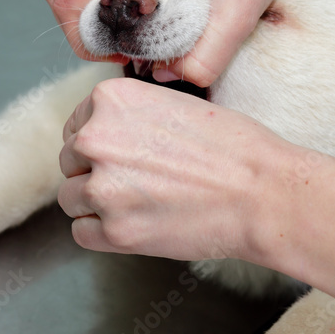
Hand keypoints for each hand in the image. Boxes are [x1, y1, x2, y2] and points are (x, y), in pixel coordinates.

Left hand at [58, 78, 291, 259]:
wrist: (263, 192)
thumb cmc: (234, 148)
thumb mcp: (175, 104)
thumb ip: (129, 116)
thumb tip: (100, 136)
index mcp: (111, 99)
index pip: (76, 125)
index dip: (101, 144)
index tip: (127, 155)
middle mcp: (96, 138)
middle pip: (70, 162)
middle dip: (97, 172)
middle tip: (141, 181)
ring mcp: (102, 187)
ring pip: (72, 199)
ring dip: (99, 205)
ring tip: (144, 203)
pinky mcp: (114, 232)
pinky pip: (82, 234)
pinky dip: (104, 234)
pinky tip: (139, 224)